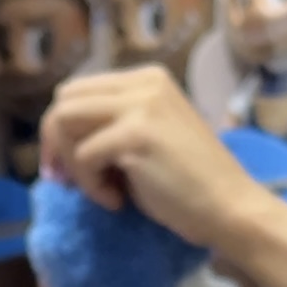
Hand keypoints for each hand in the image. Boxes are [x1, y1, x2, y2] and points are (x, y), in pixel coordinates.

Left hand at [40, 65, 273, 251]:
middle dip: (57, 143)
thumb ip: (114, 126)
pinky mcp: (135, 135)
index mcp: (147, 79)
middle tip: (68, 181)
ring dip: (72, 163)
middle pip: (65, 100)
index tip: (68, 168)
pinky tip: (117, 201)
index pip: (80, 90)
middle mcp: (142, 82)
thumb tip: (62, 142)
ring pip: (64, 121)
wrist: (229, 207)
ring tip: (101, 190)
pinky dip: (91, 186)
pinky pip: (84, 156)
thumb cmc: (192, 184)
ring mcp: (140, 106)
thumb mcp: (150, 139)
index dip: (63, 130)